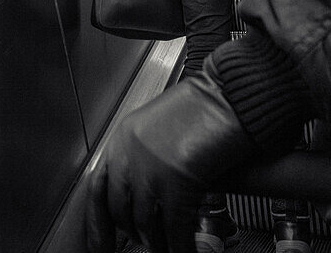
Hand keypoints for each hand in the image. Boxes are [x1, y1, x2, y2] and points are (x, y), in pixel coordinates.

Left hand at [86, 70, 258, 252]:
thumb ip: (147, 152)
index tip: (103, 236)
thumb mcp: (162, 123)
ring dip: (156, 240)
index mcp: (124, 136)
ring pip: (145, 220)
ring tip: (164, 247)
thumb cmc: (207, 103)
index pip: (98, 185)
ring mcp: (150, 167)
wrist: (232, 93)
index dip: (100, 216)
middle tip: (142, 241)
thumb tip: (144, 186)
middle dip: (131, 230)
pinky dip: (180, 245)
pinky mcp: (176, 181)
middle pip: (119, 206)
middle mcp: (129, 151)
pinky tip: (185, 251)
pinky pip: (173, 226)